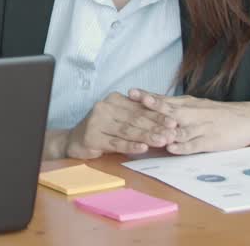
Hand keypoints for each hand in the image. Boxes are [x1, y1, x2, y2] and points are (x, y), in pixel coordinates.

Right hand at [56, 92, 179, 158]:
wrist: (74, 140)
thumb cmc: (102, 129)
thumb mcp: (119, 118)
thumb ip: (137, 117)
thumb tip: (165, 122)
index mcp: (114, 99)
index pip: (139, 108)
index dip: (157, 115)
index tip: (175, 122)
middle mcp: (104, 107)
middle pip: (135, 118)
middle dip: (156, 127)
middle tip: (173, 133)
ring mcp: (97, 122)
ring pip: (127, 130)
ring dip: (147, 136)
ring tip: (163, 141)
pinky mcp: (92, 137)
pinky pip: (116, 143)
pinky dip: (130, 146)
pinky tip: (143, 149)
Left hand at [128, 89, 249, 154]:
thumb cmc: (218, 114)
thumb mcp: (196, 105)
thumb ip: (175, 106)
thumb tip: (150, 103)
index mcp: (188, 104)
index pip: (164, 99)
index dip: (147, 96)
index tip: (129, 92)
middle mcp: (193, 113)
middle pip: (170, 109)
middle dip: (152, 105)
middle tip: (135, 100)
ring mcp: (202, 127)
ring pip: (181, 127)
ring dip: (165, 128)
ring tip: (148, 127)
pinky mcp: (212, 141)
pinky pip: (195, 144)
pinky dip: (184, 146)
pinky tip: (172, 149)